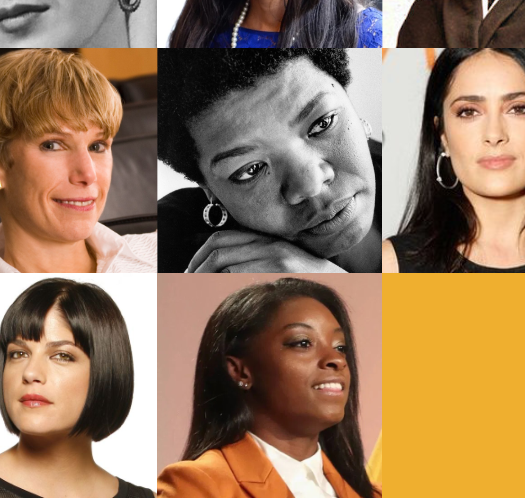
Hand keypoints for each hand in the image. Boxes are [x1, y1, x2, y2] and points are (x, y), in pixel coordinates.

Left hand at [185, 229, 346, 272]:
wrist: (339, 276)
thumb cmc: (305, 273)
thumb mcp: (278, 259)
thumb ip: (254, 259)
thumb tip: (225, 270)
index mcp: (262, 237)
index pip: (221, 237)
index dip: (200, 252)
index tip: (190, 267)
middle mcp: (265, 240)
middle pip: (218, 246)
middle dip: (197, 261)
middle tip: (185, 276)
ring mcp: (271, 251)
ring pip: (225, 257)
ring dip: (204, 271)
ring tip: (195, 281)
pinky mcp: (278, 264)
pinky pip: (241, 269)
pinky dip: (225, 277)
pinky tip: (219, 286)